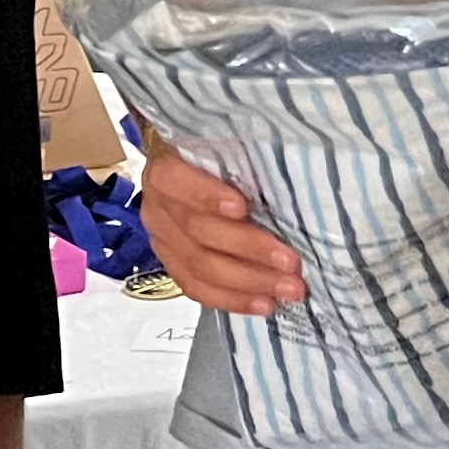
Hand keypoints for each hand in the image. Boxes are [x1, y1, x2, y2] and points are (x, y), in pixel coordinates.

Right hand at [140, 145, 305, 314]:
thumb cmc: (219, 154)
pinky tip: (264, 303)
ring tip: (288, 288)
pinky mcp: (174, 266)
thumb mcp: (227, 145)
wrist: (192, 171)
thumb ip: (245, 155)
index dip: (207, 196)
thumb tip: (290, 167)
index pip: (177, 182)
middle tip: (291, 262)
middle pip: (199, 232)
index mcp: (165, 170)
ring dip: (249, 281)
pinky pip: (198, 290)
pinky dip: (233, 299)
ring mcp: (163, 241)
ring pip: (200, 267)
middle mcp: (157, 207)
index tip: (242, 206)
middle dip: (250, 250)